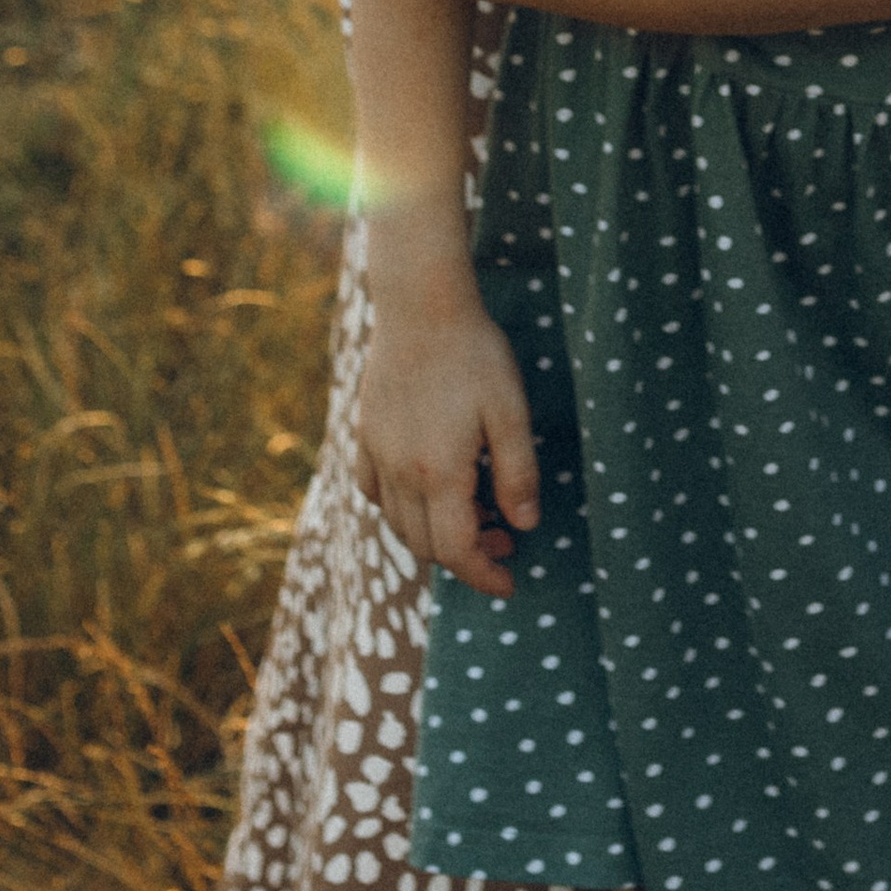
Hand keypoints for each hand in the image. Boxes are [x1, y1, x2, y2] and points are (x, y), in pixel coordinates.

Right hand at [354, 294, 539, 599]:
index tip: (509, 585)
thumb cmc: (474, 355)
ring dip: (433, 535)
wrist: (421, 304)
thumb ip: (517, 473)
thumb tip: (525, 525)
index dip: (484, 576)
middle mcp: (401, 473)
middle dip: (466, 557)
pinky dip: (399, 508)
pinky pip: (373, 491)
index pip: (457, 551)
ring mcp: (377, 453)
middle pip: (426, 546)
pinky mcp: (365, 432)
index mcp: (439, 474)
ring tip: (474, 512)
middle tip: (504, 539)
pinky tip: (424, 490)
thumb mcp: (511, 411)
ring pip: (398, 523)